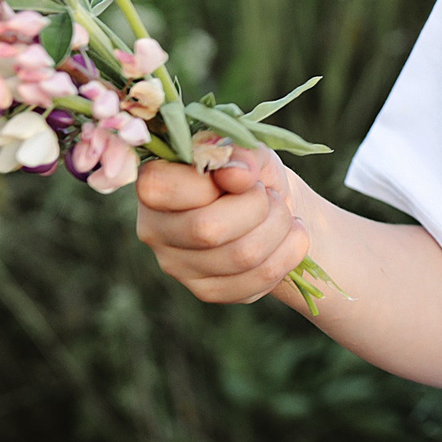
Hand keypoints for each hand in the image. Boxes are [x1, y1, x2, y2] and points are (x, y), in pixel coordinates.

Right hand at [134, 147, 311, 304]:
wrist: (273, 208)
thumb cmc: (251, 172)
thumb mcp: (248, 150)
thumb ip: (239, 153)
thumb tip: (237, 175)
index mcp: (152, 184)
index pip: (166, 187)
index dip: (219, 178)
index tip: (246, 175)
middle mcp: (153, 229)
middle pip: (208, 229)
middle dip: (258, 207)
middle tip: (271, 196)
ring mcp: (176, 266)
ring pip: (241, 256)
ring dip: (279, 228)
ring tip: (282, 213)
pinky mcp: (206, 291)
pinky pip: (258, 280)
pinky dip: (288, 253)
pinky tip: (289, 237)